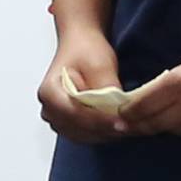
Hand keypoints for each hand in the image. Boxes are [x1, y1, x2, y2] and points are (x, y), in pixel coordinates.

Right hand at [37, 27, 129, 143]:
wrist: (81, 44)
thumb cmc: (85, 50)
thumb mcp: (99, 64)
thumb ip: (106, 88)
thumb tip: (117, 110)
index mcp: (49, 92)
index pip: (75, 114)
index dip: (100, 121)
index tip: (122, 123)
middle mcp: (49, 109)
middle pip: (79, 129)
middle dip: (105, 129)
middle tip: (131, 125)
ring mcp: (58, 118)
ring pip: (84, 136)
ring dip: (106, 133)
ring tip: (128, 125)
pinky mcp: (70, 123)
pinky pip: (87, 135)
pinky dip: (104, 132)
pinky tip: (119, 124)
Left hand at [120, 20, 180, 136]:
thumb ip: (177, 80)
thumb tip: (157, 95)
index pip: (145, 106)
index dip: (129, 114)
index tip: (118, 116)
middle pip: (158, 125)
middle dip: (141, 126)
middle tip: (127, 127)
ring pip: (179, 131)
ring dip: (165, 128)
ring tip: (153, 124)